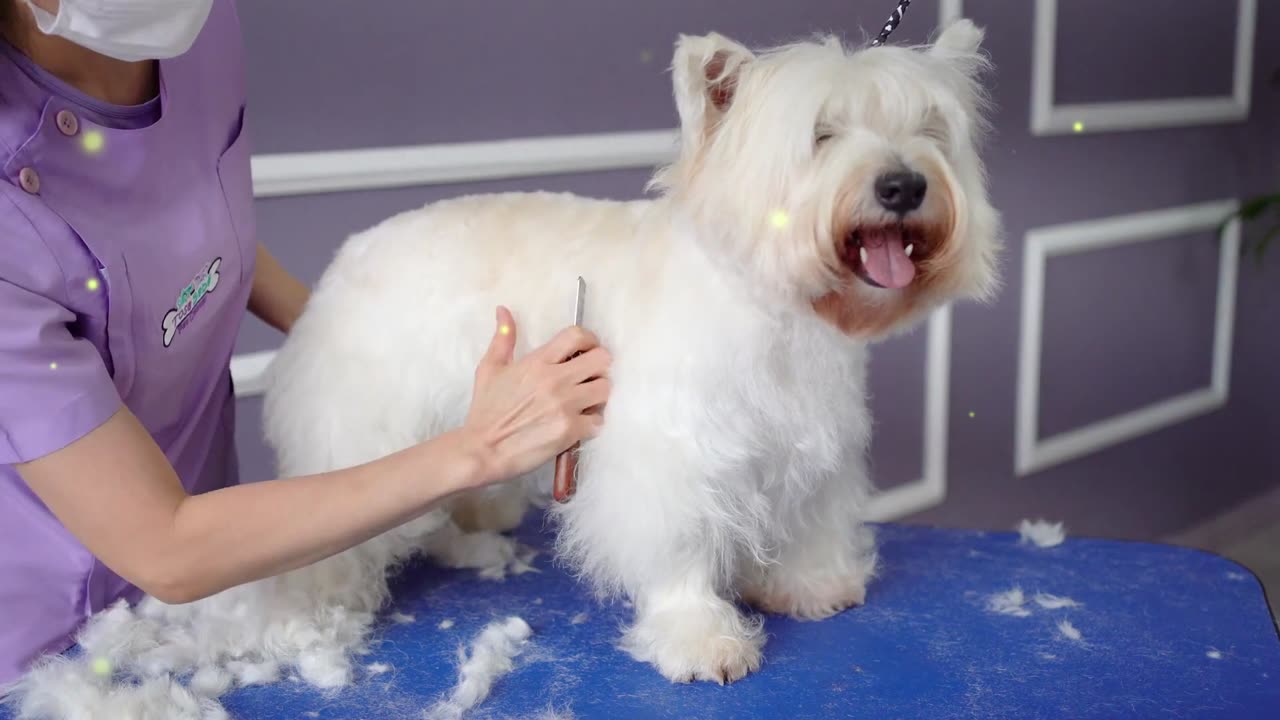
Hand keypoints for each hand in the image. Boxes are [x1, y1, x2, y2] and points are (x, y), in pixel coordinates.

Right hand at [461, 306, 610, 486]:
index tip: (586, 350)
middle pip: (602, 359)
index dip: (589, 340)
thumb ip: (503, 338)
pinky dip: (591, 423)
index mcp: (537, 362)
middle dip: (599, 367)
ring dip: (598, 395)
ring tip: (585, 401)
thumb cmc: (486, 410)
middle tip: (588, 377)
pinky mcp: (570, 430)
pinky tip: (579, 424)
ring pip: (605, 389)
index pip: (577, 335)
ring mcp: (565, 406)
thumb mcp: (489, 369)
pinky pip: (598, 421)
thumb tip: (503, 311)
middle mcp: (555, 380)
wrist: (482, 449)